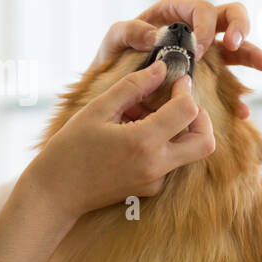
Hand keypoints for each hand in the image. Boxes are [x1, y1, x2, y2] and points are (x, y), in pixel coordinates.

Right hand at [27, 59, 214, 219]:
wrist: (56, 193)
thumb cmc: (69, 149)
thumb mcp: (97, 110)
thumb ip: (132, 87)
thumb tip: (161, 68)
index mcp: (143, 142)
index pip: (187, 111)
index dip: (185, 90)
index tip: (177, 80)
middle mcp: (156, 166)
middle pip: (205, 141)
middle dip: (201, 118)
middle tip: (180, 102)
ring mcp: (155, 181)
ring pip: (189, 152)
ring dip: (180, 130)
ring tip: (146, 117)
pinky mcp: (151, 189)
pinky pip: (171, 162)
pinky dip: (162, 144)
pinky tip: (134, 135)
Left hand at [87, 0, 261, 119]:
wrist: (110, 92)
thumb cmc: (111, 59)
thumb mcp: (113, 42)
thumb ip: (127, 32)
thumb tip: (155, 34)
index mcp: (174, 14)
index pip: (201, 8)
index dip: (206, 25)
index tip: (200, 48)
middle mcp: (194, 30)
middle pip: (229, 17)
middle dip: (239, 27)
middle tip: (237, 44)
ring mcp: (204, 54)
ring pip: (237, 48)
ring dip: (252, 54)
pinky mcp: (206, 78)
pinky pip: (228, 83)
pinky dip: (236, 97)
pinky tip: (241, 112)